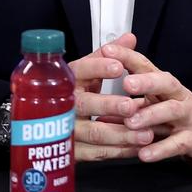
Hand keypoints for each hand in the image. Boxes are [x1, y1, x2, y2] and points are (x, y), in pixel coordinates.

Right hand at [68, 33, 153, 160]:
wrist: (45, 122)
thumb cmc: (74, 93)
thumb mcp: (87, 72)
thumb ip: (109, 56)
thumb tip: (130, 38)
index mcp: (67, 79)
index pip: (80, 70)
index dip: (98, 68)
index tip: (118, 66)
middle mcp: (64, 103)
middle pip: (85, 104)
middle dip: (110, 106)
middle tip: (132, 106)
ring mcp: (67, 129)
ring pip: (94, 132)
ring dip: (121, 134)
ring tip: (146, 133)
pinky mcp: (72, 150)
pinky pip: (97, 153)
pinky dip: (119, 151)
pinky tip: (137, 147)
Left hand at [108, 43, 191, 170]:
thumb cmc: (177, 119)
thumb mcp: (153, 106)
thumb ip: (126, 105)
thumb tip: (95, 106)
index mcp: (164, 86)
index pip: (146, 65)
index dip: (128, 57)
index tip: (108, 51)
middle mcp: (179, 97)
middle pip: (165, 82)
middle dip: (146, 82)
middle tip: (126, 84)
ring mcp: (190, 118)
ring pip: (173, 111)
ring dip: (151, 115)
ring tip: (131, 122)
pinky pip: (178, 144)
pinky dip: (161, 149)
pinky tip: (144, 154)